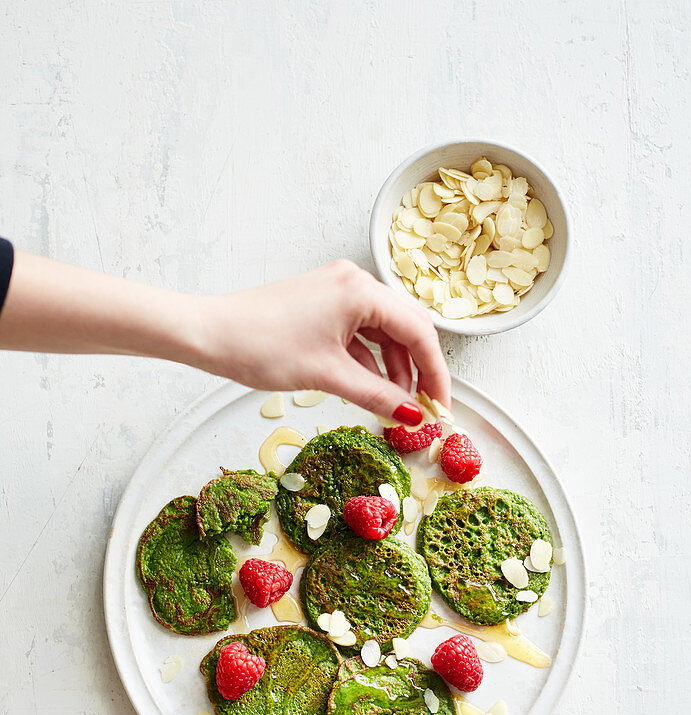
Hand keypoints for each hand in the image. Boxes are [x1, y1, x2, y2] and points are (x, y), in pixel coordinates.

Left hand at [193, 260, 451, 421]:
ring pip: (384, 334)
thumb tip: (411, 416)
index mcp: (361, 291)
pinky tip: (370, 390)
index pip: (420, 332)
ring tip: (393, 407)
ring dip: (393, 369)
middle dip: (418, 370)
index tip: (441, 407)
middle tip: (422, 409)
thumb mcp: (327, 377)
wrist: (209, 333)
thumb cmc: (260, 346)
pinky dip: (369, 362)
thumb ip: (376, 396)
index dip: (436, 374)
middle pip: (407, 328)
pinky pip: (361, 334)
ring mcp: (338, 292)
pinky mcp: (323, 305)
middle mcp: (355, 283)